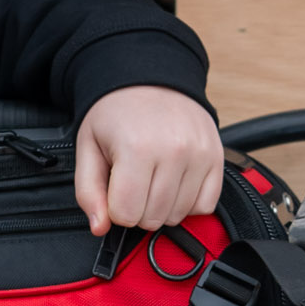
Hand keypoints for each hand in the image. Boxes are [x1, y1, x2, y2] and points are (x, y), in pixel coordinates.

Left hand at [74, 83, 225, 237]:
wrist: (151, 79)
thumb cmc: (117, 113)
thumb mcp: (88, 147)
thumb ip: (88, 191)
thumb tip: (100, 226)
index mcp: (136, 148)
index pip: (126, 214)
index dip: (116, 208)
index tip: (116, 188)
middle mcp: (173, 151)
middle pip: (153, 218)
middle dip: (138, 208)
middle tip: (134, 181)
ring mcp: (199, 155)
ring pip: (178, 215)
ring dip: (162, 206)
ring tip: (153, 178)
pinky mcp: (216, 157)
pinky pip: (206, 205)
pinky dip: (188, 202)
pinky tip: (175, 183)